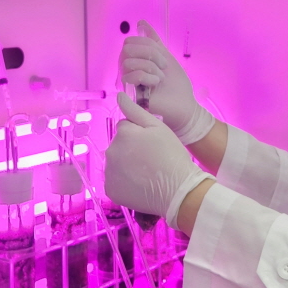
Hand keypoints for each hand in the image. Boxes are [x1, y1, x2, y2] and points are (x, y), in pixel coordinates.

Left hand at [105, 92, 209, 225]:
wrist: (179, 190)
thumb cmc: (171, 155)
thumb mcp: (158, 127)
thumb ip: (136, 111)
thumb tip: (120, 96)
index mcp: (122, 134)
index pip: (125, 128)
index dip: (139, 135)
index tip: (152, 145)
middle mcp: (110, 152)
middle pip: (118, 145)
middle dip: (130, 149)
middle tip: (150, 160)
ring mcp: (109, 173)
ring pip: (116, 163)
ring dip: (126, 165)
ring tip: (146, 173)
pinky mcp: (110, 191)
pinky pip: (115, 181)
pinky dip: (124, 182)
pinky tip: (139, 184)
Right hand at [119, 20, 215, 144]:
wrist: (184, 106)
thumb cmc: (176, 85)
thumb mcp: (166, 56)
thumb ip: (154, 41)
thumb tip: (141, 22)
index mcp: (135, 60)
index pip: (130, 41)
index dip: (148, 45)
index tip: (163, 58)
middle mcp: (127, 71)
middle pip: (127, 49)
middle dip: (150, 54)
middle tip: (163, 67)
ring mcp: (126, 83)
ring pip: (128, 62)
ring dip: (150, 67)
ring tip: (160, 78)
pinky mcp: (128, 95)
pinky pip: (130, 76)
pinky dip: (147, 77)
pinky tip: (155, 85)